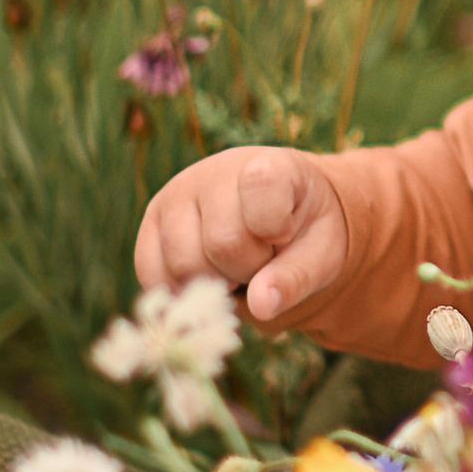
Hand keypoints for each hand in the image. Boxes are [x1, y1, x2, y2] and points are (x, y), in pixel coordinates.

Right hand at [135, 147, 348, 330]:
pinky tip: (210, 279)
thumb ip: (296, 278)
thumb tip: (260, 306)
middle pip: (222, 244)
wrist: (276, 217)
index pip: (260, 187)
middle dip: (248, 269)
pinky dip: (183, 293)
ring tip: (235, 266)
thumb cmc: (302, 233)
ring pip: (183, 265)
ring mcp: (175, 196)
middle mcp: (212, 172)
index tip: (285, 234)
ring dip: (215, 284)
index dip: (274, 228)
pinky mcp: (151, 224)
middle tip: (263, 259)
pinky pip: (152, 274)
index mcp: (267, 165)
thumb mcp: (321, 253)